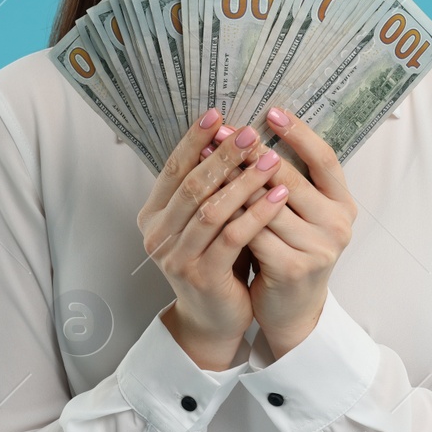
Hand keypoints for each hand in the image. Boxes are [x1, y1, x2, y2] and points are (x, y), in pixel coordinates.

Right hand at [138, 109, 291, 366]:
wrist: (214, 318)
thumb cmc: (215, 260)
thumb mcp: (205, 221)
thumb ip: (208, 187)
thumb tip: (228, 134)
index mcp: (152, 216)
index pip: (172, 169)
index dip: (194, 139)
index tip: (217, 113)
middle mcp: (157, 235)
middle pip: (192, 185)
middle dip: (223, 155)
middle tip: (250, 131)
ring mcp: (176, 257)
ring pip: (212, 210)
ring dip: (244, 181)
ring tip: (272, 159)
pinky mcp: (202, 276)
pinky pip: (232, 237)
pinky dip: (256, 213)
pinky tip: (278, 195)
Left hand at [205, 106, 357, 356]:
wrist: (293, 311)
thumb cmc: (290, 252)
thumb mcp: (301, 215)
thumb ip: (290, 181)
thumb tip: (254, 133)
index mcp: (345, 203)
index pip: (325, 159)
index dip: (300, 134)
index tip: (271, 111)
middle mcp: (339, 224)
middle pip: (290, 178)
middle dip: (252, 153)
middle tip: (225, 132)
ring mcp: (319, 248)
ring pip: (267, 205)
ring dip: (234, 180)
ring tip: (210, 159)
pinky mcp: (294, 269)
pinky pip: (254, 233)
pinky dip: (231, 214)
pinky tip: (209, 200)